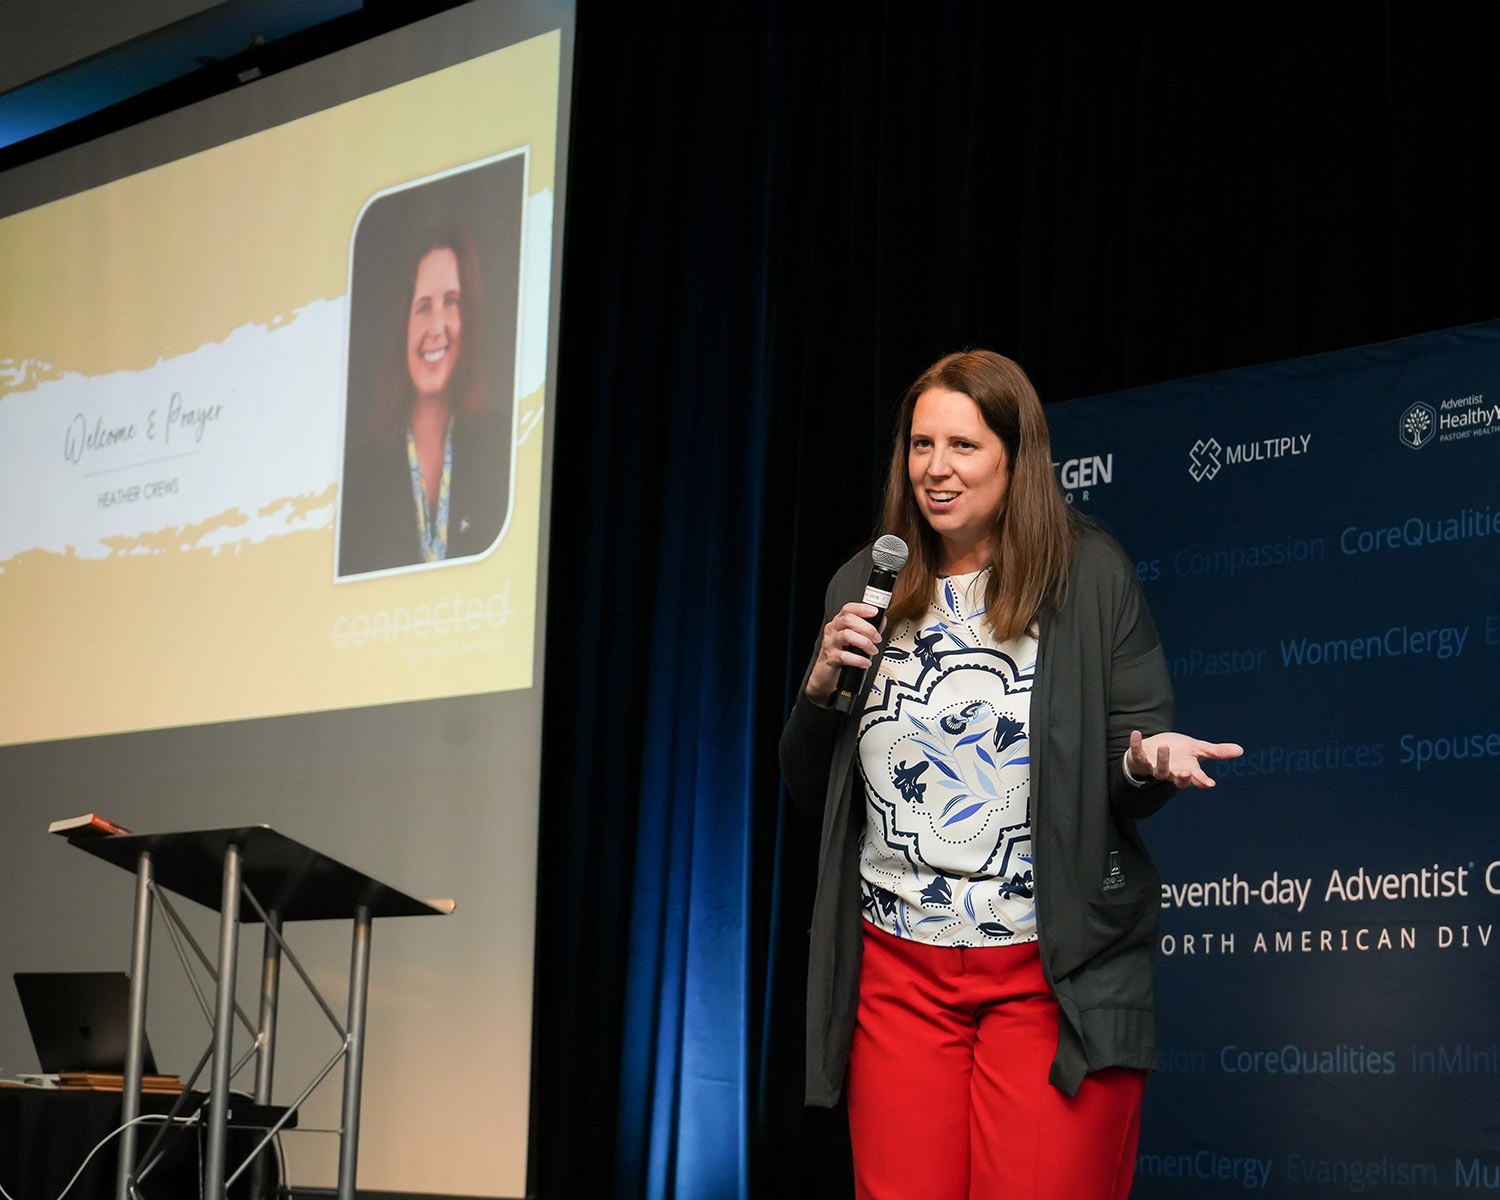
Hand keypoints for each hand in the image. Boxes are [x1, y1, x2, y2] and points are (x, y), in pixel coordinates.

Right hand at [805, 602, 884, 704]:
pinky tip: (865, 662)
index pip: (848, 609)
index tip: (875, 612)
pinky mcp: (831, 657)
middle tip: (877, 638)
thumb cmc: (840, 653)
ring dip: (865, 643)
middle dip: (868, 628)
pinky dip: (859, 660)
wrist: (825, 673)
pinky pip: (846, 656)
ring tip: (872, 650)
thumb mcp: (853, 639)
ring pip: (847, 635)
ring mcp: (830, 643)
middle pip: (849, 620)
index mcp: (838, 623)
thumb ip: (867, 629)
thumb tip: (882, 622)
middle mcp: (832, 630)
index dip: (862, 608)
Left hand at [1128, 730, 1243, 788]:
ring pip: (1158, 770)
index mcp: (1186, 770)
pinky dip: (1136, 744)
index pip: (1196, 779)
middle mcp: (1171, 772)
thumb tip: (1240, 750)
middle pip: (1176, 778)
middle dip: (1180, 777)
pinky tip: (1136, 733)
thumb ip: (1216, 752)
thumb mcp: (1197, 750)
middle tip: (1185, 771)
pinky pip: (1137, 753)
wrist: (1154, 749)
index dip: (1202, 781)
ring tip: (1165, 747)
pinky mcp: (1140, 758)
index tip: (1209, 783)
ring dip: (1161, 759)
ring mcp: (1154, 767)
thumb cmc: (1178, 752)